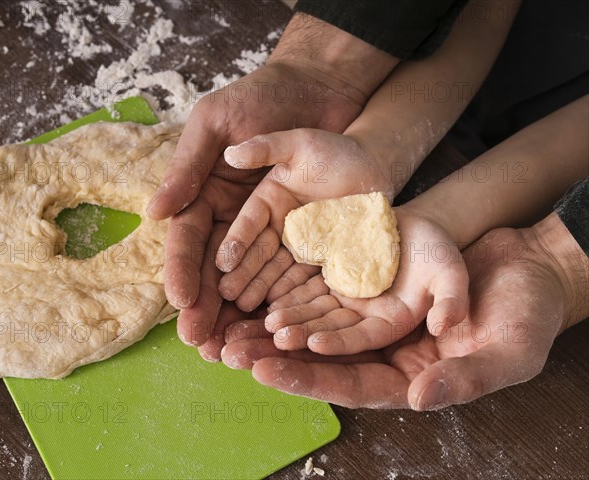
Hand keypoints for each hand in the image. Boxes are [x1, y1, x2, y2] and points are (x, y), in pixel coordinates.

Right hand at [151, 62, 366, 347]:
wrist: (321, 90)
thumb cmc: (263, 97)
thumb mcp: (219, 123)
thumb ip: (190, 164)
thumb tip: (155, 212)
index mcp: (206, 192)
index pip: (189, 239)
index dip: (183, 271)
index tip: (181, 302)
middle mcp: (232, 216)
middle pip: (214, 269)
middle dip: (206, 306)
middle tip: (200, 343)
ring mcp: (267, 227)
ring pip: (247, 278)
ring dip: (237, 313)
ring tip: (230, 347)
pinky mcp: (300, 231)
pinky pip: (285, 269)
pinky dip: (277, 296)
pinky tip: (271, 325)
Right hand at [215, 128, 394, 312]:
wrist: (375, 169)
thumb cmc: (337, 151)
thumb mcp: (300, 143)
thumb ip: (266, 147)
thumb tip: (230, 154)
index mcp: (268, 200)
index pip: (247, 223)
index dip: (234, 242)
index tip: (223, 262)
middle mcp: (278, 225)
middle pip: (257, 252)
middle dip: (241, 274)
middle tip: (227, 294)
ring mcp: (300, 244)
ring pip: (276, 269)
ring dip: (260, 288)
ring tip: (245, 307)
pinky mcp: (320, 257)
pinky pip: (304, 276)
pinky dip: (291, 291)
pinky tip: (279, 307)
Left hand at [221, 217, 587, 408]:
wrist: (529, 265)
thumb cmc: (528, 311)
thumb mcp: (510, 349)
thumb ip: (468, 377)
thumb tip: (421, 398)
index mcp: (413, 376)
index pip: (354, 385)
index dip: (311, 380)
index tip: (268, 370)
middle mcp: (388, 352)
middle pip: (324, 361)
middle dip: (277, 359)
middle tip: (230, 353)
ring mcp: (379, 319)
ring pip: (319, 327)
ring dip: (276, 328)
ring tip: (233, 326)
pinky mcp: (374, 288)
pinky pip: (330, 293)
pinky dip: (299, 293)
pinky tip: (264, 289)